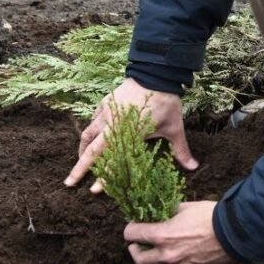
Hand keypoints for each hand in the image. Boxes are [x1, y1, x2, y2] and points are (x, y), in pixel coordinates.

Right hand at [64, 78, 198, 188]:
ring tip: (78, 161)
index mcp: (129, 133)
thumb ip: (181, 150)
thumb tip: (194, 167)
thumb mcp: (174, 128)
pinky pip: (93, 120)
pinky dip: (89, 132)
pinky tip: (90, 138)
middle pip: (90, 150)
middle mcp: (113, 124)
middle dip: (78, 168)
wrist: (156, 73)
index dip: (103, 177)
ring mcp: (106, 112)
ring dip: (82, 150)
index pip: (112, 160)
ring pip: (87, 134)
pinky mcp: (105, 102)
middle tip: (69, 182)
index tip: (92, 190)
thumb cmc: (166, 102)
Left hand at [126, 202, 230, 263]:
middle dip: (135, 249)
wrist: (234, 232)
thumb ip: (171, 210)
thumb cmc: (211, 217)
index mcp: (162, 235)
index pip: (132, 234)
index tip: (134, 224)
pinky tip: (174, 255)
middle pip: (138, 258)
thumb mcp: (187, 207)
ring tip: (154, 252)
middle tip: (137, 244)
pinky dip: (169, 262)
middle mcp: (166, 254)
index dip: (131, 228)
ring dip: (151, 259)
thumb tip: (165, 210)